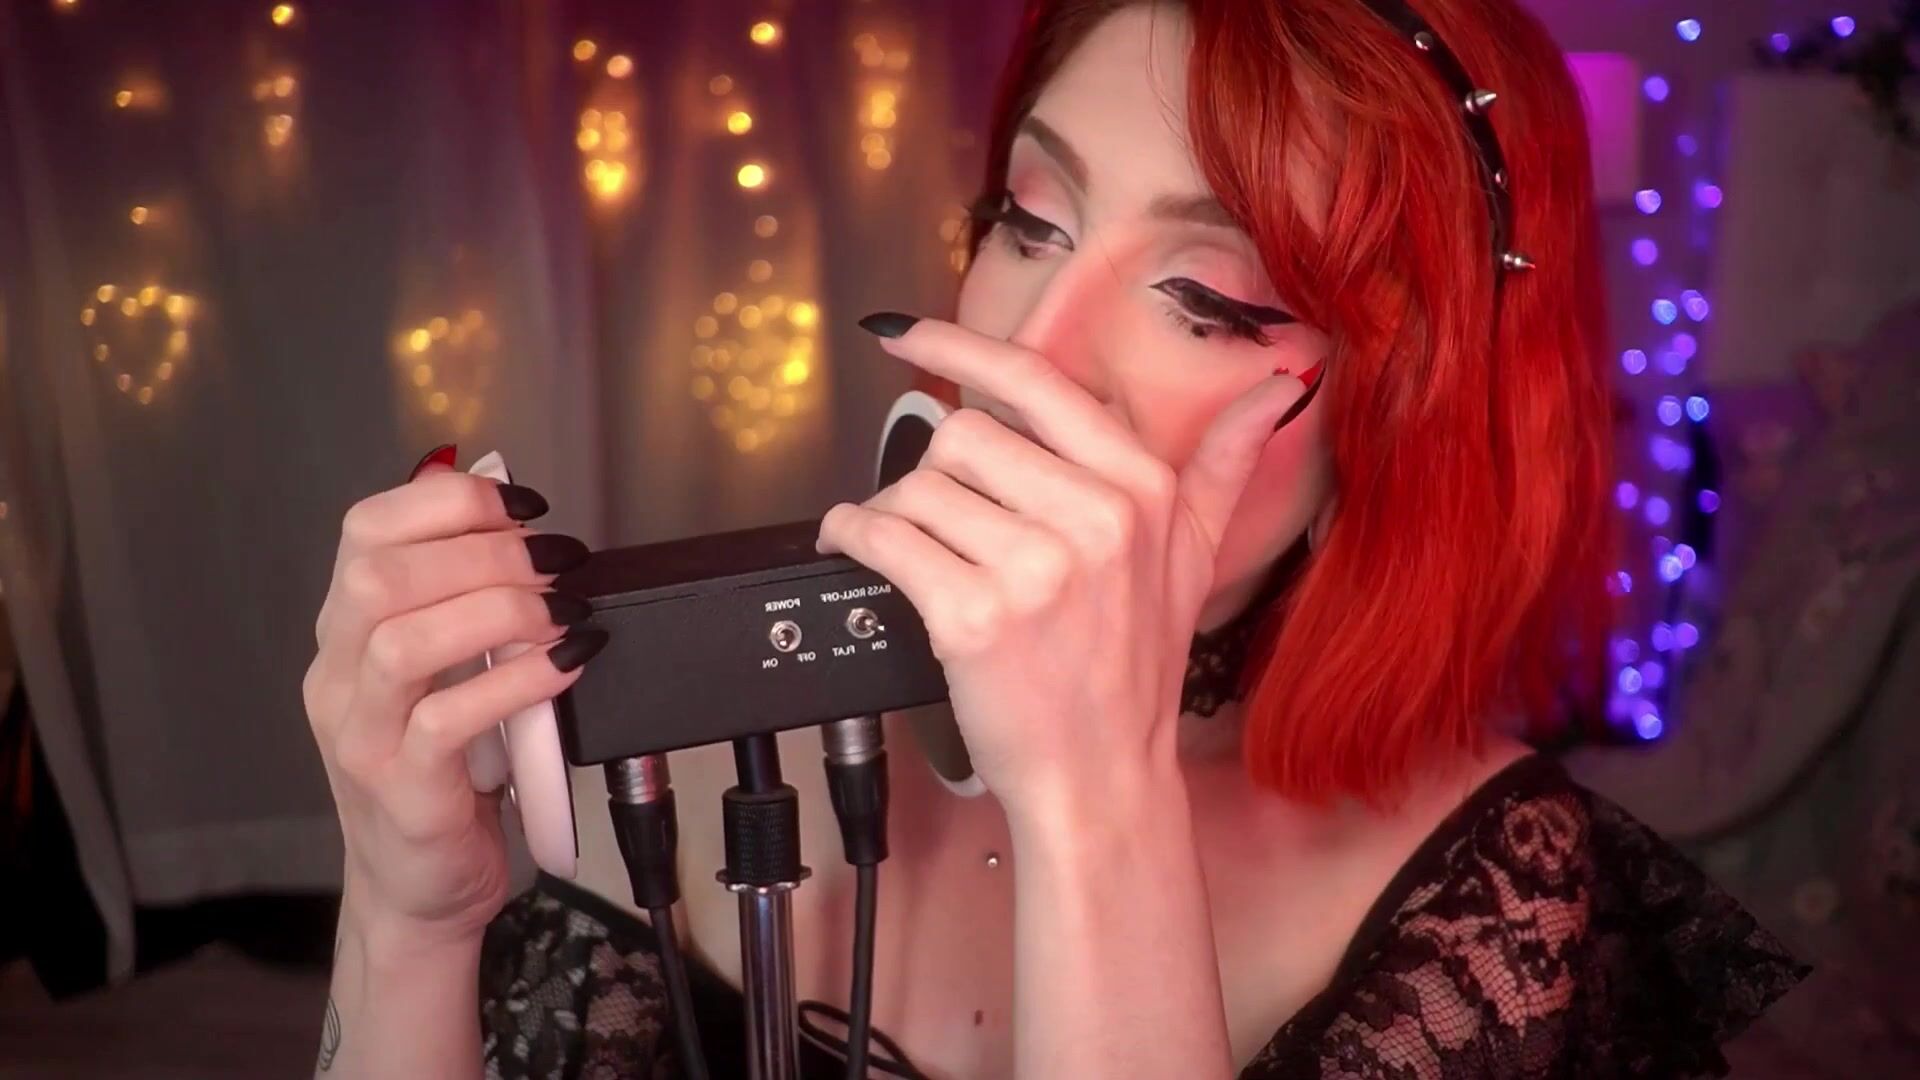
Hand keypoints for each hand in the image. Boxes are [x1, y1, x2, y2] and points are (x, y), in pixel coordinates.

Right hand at [303, 446, 606, 944]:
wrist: (419, 892)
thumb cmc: (446, 775)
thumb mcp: (448, 676)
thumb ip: (465, 607)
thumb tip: (522, 527)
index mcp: (345, 634)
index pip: (364, 530)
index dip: (448, 500)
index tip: (525, 507)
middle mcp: (337, 677)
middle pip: (380, 576)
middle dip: (484, 550)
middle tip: (559, 561)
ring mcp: (360, 736)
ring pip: (403, 641)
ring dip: (500, 611)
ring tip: (567, 610)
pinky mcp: (401, 791)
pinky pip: (447, 720)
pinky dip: (515, 682)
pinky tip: (566, 666)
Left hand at [816, 317, 1313, 815]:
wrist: (1101, 778)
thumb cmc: (1134, 669)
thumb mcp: (1195, 557)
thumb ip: (1225, 465)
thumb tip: (1279, 387)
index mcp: (1140, 489)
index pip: (1034, 382)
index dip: (960, 347)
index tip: (908, 336)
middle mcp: (1094, 519)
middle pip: (962, 434)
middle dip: (937, 474)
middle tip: (947, 523)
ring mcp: (1034, 570)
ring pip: (918, 486)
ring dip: (897, 514)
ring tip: (918, 552)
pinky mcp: (972, 618)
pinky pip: (884, 539)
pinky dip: (855, 539)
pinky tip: (858, 549)